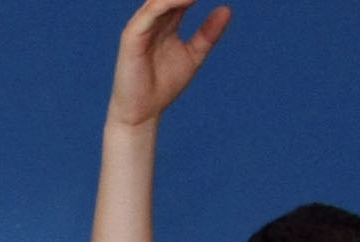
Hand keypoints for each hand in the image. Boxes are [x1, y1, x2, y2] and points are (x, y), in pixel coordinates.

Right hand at [109, 0, 230, 129]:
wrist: (142, 113)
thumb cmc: (162, 86)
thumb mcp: (193, 56)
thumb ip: (207, 33)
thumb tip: (227, 9)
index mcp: (165, 22)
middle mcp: (152, 20)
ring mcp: (141, 26)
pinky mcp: (132, 35)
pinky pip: (151, 13)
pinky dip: (169, 2)